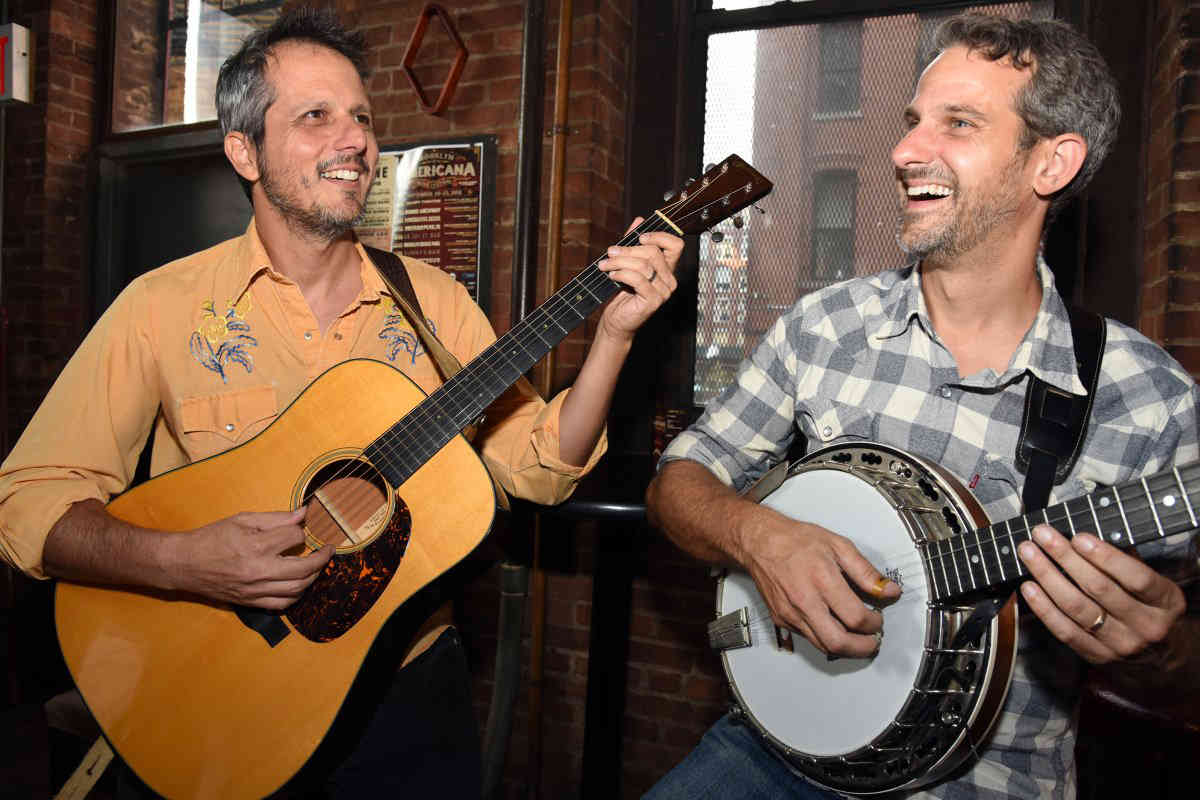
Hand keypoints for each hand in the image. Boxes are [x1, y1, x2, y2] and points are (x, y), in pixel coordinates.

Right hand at [167, 508, 333, 609]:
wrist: (183, 564)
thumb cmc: (212, 538)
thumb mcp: (242, 520)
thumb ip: (275, 518)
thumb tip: (303, 513)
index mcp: (255, 546)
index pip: (294, 538)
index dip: (300, 531)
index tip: (299, 528)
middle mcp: (258, 570)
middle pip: (304, 569)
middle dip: (322, 559)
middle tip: (328, 550)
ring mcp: (254, 590)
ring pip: (296, 589)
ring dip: (313, 577)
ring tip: (317, 566)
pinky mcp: (250, 602)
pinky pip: (281, 604)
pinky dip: (296, 595)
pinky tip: (299, 584)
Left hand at [595, 217, 682, 340]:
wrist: (616, 321)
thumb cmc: (621, 294)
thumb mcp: (626, 263)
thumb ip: (633, 243)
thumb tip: (639, 220)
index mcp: (667, 269)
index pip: (676, 245)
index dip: (659, 236)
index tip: (640, 236)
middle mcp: (669, 280)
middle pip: (653, 252)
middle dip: (628, 249)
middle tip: (610, 251)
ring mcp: (663, 291)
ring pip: (643, 265)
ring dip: (619, 262)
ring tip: (605, 265)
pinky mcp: (653, 301)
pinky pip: (638, 279)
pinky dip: (621, 274)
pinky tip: (611, 275)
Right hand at [739, 508, 901, 657]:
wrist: (759, 542)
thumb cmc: (795, 540)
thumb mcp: (839, 546)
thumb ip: (866, 572)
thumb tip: (888, 590)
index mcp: (822, 580)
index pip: (856, 617)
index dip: (874, 624)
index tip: (878, 620)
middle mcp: (804, 601)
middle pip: (839, 642)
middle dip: (862, 648)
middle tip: (872, 641)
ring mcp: (791, 614)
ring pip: (823, 646)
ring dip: (846, 647)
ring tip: (857, 637)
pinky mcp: (781, 619)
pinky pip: (809, 638)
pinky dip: (826, 638)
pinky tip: (834, 627)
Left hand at [1017, 524, 1186, 663]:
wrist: (1162, 658)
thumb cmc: (1151, 608)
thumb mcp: (1155, 584)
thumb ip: (1127, 562)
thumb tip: (1088, 537)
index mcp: (1165, 602)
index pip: (1136, 578)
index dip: (1106, 557)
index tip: (1079, 538)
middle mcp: (1146, 625)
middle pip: (1099, 589)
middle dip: (1066, 558)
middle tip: (1042, 535)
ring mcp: (1121, 644)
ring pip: (1078, 608)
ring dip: (1048, 577)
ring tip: (1029, 554)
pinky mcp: (1098, 656)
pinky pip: (1065, 631)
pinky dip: (1043, 608)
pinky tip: (1029, 588)